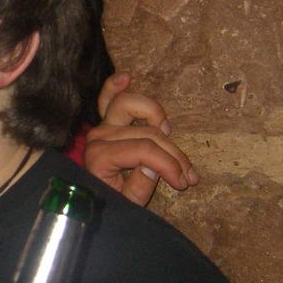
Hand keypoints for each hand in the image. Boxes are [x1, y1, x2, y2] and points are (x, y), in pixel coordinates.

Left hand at [84, 72, 197, 205]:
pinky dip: (115, 86)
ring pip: (130, 105)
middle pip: (147, 133)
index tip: (184, 183)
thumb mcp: (129, 203)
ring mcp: (102, 126)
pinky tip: (126, 77)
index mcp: (100, 158)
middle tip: (189, 176)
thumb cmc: (112, 203)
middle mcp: (98, 137)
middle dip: (173, 155)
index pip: (144, 150)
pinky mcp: (105, 122)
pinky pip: (108, 98)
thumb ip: (141, 184)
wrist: (93, 205)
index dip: (169, 164)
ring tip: (170, 134)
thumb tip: (155, 166)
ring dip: (156, 115)